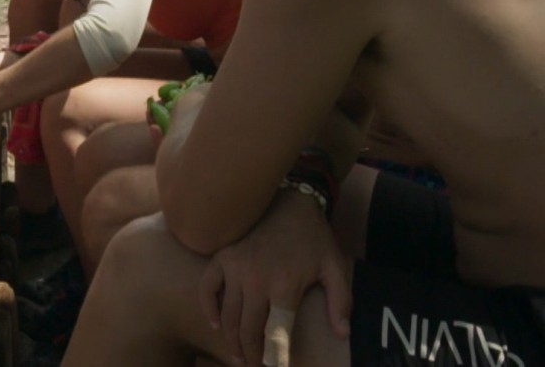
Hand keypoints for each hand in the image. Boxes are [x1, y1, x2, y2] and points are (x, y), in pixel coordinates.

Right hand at [198, 189, 350, 366]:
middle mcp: (255, 280)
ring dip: (231, 340)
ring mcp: (234, 268)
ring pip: (227, 315)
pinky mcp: (221, 257)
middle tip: (254, 365)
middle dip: (250, 355)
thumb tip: (341, 333)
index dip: (274, 358)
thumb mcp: (334, 266)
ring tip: (239, 355)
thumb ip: (339, 301)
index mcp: (284, 286)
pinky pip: (207, 288)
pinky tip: (215, 324)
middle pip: (247, 330)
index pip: (275, 334)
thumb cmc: (313, 236)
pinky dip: (208, 309)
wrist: (288, 198)